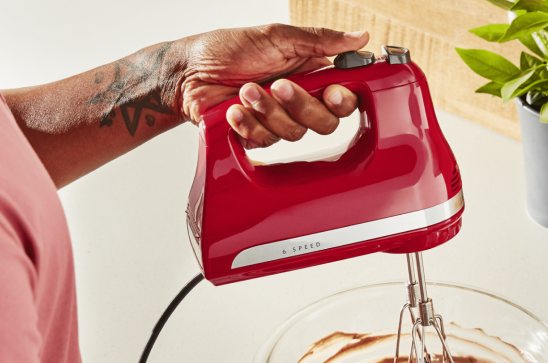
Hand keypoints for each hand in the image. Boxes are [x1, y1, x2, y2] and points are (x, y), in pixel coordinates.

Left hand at [177, 24, 368, 148]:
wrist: (188, 72)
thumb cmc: (227, 49)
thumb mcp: (277, 36)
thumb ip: (321, 41)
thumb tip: (359, 37)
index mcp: (310, 74)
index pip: (343, 98)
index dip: (342, 101)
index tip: (331, 93)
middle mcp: (298, 100)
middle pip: (325, 123)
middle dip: (300, 106)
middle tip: (278, 85)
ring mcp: (279, 120)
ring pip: (295, 133)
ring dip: (268, 110)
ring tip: (245, 90)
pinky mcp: (259, 135)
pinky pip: (267, 141)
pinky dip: (248, 123)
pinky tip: (234, 109)